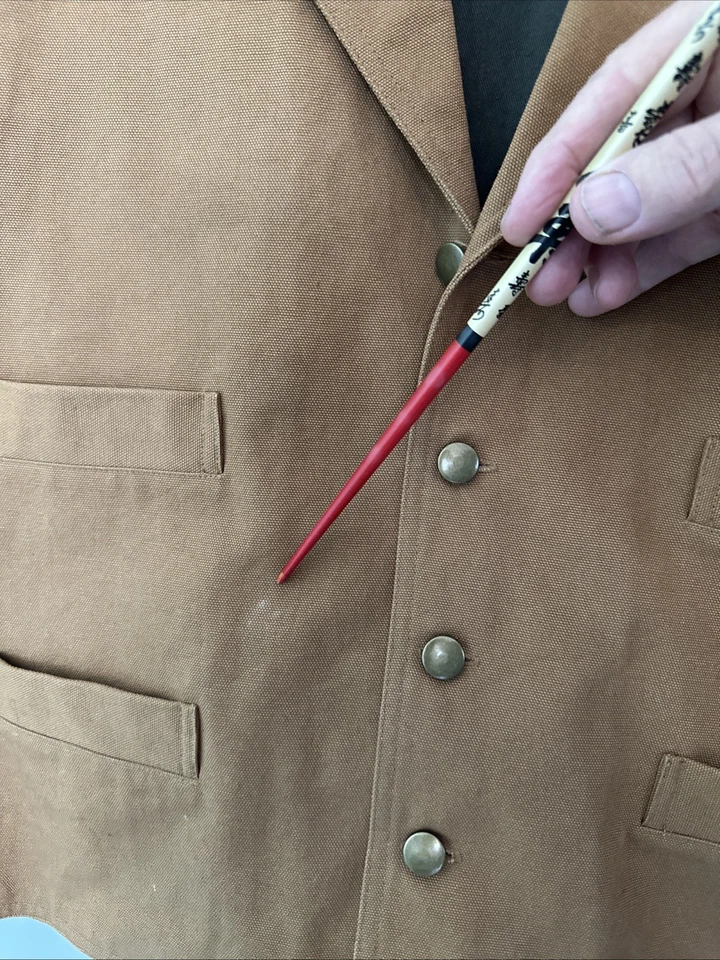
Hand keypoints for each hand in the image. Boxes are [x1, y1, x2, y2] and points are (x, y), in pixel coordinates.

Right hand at [500, 0, 719, 315]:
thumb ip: (680, 168)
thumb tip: (591, 209)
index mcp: (705, 46)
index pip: (609, 97)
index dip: (556, 163)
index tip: (520, 222)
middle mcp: (701, 100)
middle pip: (614, 159)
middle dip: (572, 224)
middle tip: (537, 276)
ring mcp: (711, 158)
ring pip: (640, 208)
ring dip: (597, 258)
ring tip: (565, 295)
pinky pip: (674, 238)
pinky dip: (639, 271)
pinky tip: (605, 297)